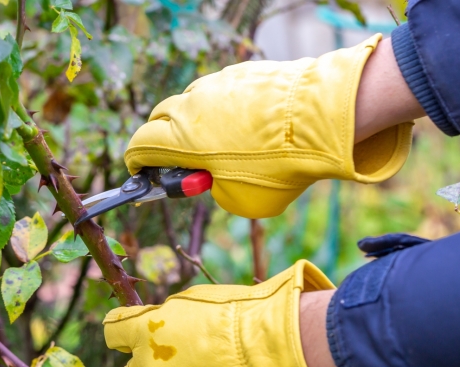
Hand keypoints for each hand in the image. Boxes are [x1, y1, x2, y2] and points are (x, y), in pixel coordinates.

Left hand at [103, 260, 359, 366]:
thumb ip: (170, 315)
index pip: (113, 330)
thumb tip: (163, 319)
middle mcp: (149, 365)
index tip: (130, 331)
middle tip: (174, 358)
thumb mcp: (196, 301)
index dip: (123, 331)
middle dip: (148, 364)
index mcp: (146, 330)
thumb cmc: (240, 314)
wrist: (270, 349)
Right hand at [124, 34, 413, 218]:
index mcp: (181, 139)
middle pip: (161, 118)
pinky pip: (223, 91)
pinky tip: (252, 125)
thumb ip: (216, 190)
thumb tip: (216, 178)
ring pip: (192, 102)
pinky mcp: (243, 72)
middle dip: (163, 139)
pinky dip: (226, 109)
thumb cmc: (278, 166)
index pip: (140, 145)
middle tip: (183, 160)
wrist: (321, 119)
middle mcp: (192, 105)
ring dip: (197, 122)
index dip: (138, 161)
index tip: (142, 171)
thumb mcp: (241, 200)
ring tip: (224, 144)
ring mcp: (218, 84)